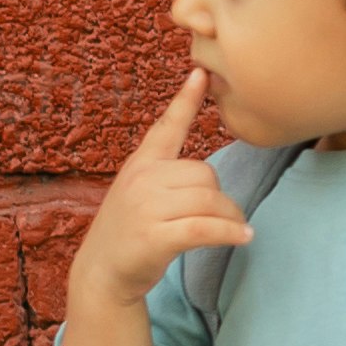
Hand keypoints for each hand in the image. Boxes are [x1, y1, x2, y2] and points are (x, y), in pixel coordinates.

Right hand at [73, 71, 254, 305]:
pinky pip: (207, 227)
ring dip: (230, 217)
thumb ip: (165, 177)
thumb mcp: (138, 193)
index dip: (185, 100)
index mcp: (140, 164)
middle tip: (224, 217)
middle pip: (205, 174)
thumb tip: (209, 178)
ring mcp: (147, 207)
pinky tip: (244, 238)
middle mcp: (142, 179)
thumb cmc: (128, 232)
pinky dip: (230, 233)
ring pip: (210, 199)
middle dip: (221, 197)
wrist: (102, 273)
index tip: (201, 72)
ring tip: (234, 229)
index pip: (167, 127)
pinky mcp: (155, 237)